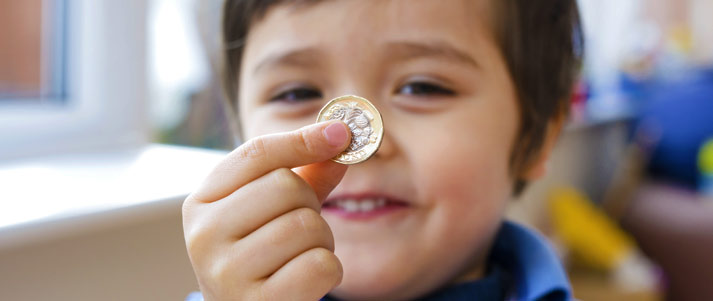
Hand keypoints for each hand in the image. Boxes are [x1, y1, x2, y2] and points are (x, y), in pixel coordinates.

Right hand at [182, 121, 350, 300]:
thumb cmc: (261, 257)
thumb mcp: (271, 212)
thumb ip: (303, 175)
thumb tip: (338, 137)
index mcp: (200, 203)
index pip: (256, 154)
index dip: (303, 140)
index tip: (340, 134)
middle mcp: (204, 235)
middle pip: (286, 186)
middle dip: (310, 205)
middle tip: (300, 229)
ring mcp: (226, 272)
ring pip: (307, 226)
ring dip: (322, 240)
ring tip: (300, 257)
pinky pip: (320, 265)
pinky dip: (328, 270)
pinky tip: (305, 281)